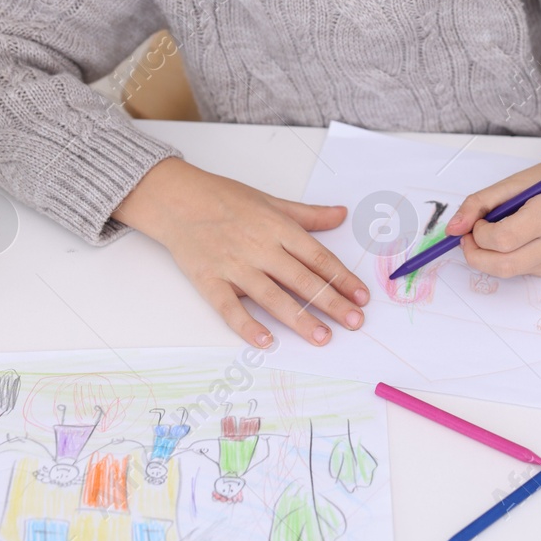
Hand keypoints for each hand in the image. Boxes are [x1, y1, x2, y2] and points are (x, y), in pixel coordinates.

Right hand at [113, 157, 368, 347]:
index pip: (318, 258)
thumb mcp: (273, 202)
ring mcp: (235, 266)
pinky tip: (265, 341)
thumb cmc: (226, 199)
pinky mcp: (210, 281)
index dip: (342, 278)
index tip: (362, 296)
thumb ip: (308, 215)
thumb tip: (341, 215)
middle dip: (332, 302)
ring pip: (273, 297)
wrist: (178, 200)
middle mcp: (260, 248)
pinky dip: (247, 325)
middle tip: (355, 322)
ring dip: (300, 319)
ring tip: (323, 337)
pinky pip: (230, 308)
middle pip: (302, 280)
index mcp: (279, 228)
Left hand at [445, 134, 540, 277]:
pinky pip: (520, 270)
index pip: (502, 239)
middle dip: (476, 255)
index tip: (476, 222)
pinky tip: (515, 239)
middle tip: (469, 238)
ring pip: (508, 272)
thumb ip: (478, 203)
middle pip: (503, 266)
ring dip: (490, 257)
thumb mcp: (513, 182)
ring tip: (493, 234)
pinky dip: (507, 257)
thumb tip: (452, 229)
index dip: (478, 234)